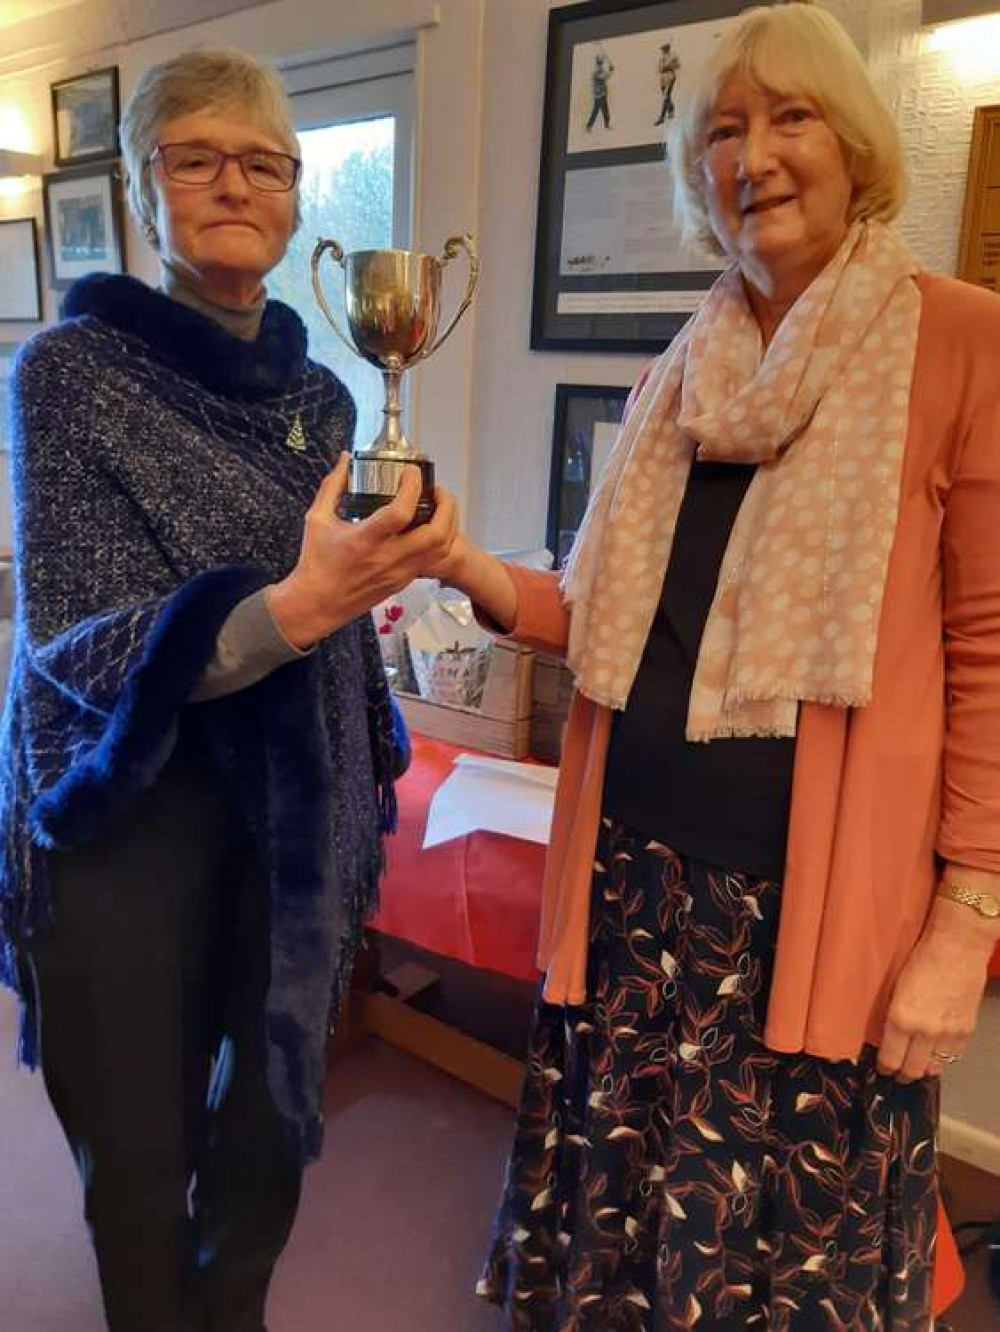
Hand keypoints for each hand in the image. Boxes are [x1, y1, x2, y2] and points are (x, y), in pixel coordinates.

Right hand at [267, 455, 457, 647]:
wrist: (317, 604)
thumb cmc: (315, 564)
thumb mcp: (317, 519)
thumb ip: (332, 486)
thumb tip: (343, 460)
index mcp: (365, 540)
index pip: (401, 511)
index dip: (412, 486)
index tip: (411, 473)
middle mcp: (387, 558)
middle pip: (437, 534)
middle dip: (446, 506)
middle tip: (436, 492)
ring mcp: (399, 572)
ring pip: (441, 549)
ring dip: (447, 524)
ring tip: (438, 508)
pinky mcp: (403, 582)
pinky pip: (432, 560)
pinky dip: (437, 541)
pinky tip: (426, 527)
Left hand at [876, 907, 989, 1080]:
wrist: (957, 946)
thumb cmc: (921, 957)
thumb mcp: (895, 988)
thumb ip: (893, 1016)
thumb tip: (888, 1036)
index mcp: (901, 1019)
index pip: (890, 1059)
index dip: (884, 1068)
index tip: (882, 1068)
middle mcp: (924, 1031)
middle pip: (912, 1070)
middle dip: (902, 1074)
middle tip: (897, 1072)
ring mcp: (948, 1033)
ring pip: (934, 1068)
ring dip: (924, 1068)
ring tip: (917, 1064)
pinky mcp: (966, 1030)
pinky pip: (953, 1056)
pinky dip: (944, 1057)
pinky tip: (937, 1051)